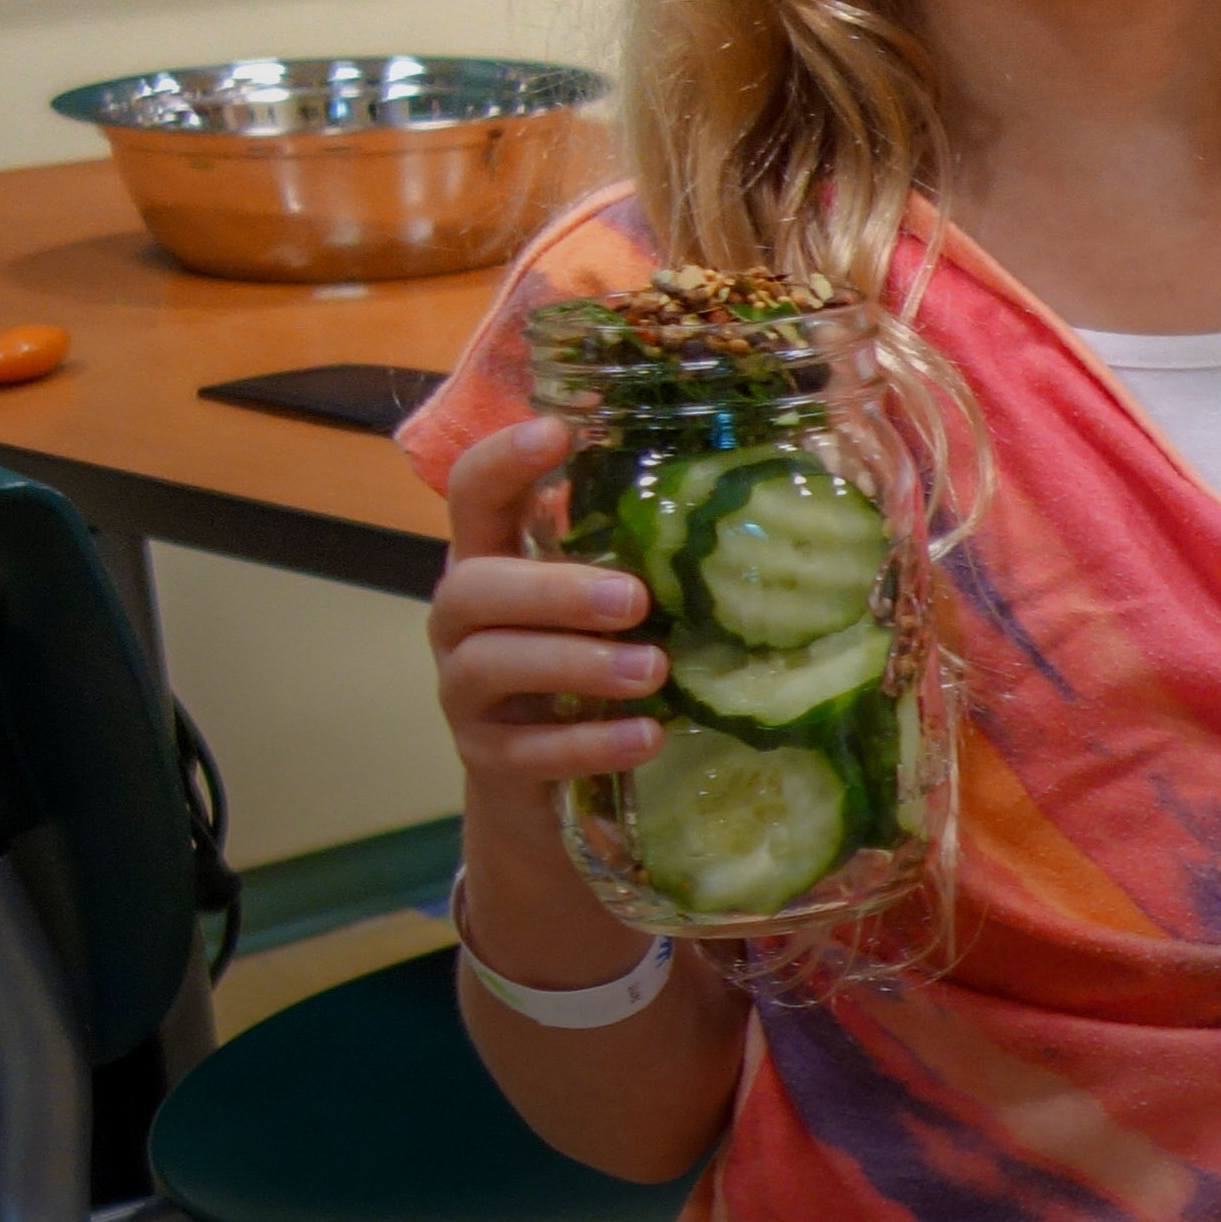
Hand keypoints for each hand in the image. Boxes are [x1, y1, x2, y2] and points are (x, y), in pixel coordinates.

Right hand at [430, 418, 663, 805]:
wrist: (545, 789)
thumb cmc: (589, 670)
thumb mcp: (608, 610)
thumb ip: (644, 564)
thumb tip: (758, 512)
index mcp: (493, 566)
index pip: (473, 497)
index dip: (501, 462)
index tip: (556, 433)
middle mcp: (462, 624)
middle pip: (473, 587)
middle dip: (553, 590)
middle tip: (635, 600)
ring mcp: (464, 694)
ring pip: (489, 665)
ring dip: (576, 664)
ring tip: (653, 671)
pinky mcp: (486, 760)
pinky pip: (525, 750)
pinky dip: (589, 742)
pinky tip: (646, 736)